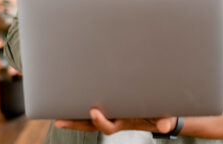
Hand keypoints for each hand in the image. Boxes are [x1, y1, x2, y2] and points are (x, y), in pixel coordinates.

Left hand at [54, 108, 176, 134]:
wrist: (160, 115)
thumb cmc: (160, 115)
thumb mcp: (164, 117)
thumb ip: (164, 121)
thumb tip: (165, 125)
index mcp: (125, 121)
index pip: (109, 126)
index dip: (100, 121)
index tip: (94, 111)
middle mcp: (115, 118)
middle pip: (91, 124)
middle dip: (76, 123)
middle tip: (60, 120)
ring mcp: (112, 111)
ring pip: (89, 117)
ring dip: (74, 114)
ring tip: (58, 112)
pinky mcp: (111, 103)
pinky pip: (95, 104)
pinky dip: (82, 103)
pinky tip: (72, 97)